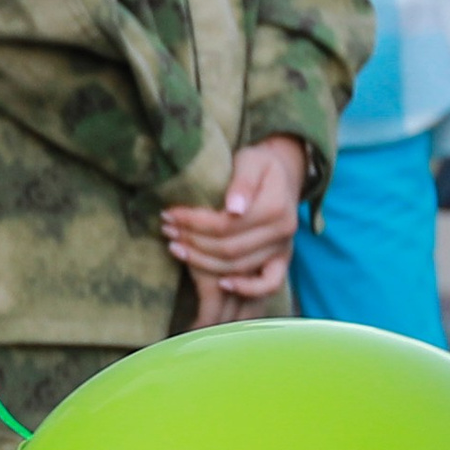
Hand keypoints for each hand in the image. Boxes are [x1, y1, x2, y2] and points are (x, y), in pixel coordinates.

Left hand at [159, 134, 307, 326]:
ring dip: (203, 261)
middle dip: (192, 241)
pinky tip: (220, 285)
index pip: (225, 225)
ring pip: (237, 266)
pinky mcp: (281, 260)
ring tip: (175, 247)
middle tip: (167, 230)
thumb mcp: (250, 160)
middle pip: (228, 248)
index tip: (168, 215)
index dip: (193, 223)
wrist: (282, 173)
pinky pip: (269, 284)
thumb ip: (243, 182)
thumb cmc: (259, 164)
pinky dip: (246, 289)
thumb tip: (234, 208)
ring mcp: (283, 248)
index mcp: (276, 207)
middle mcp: (283, 231)